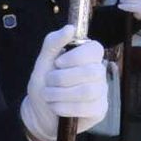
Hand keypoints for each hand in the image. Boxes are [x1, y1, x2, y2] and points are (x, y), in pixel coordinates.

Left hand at [20, 26, 107, 140]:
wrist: (39, 112)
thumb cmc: (44, 84)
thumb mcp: (43, 62)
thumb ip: (53, 43)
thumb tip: (70, 28)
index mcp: (86, 57)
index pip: (95, 49)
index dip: (76, 56)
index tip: (58, 63)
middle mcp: (98, 72)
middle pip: (92, 72)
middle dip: (63, 78)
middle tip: (49, 82)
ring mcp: (101, 92)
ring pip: (88, 91)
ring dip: (61, 94)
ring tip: (49, 95)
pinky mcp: (99, 110)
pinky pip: (88, 108)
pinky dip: (66, 107)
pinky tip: (56, 106)